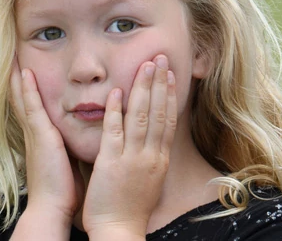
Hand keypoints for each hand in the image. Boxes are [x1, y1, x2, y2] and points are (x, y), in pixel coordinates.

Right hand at [9, 60, 84, 227]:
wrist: (54, 207)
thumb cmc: (64, 186)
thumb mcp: (67, 156)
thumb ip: (70, 141)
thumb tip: (87, 128)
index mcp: (42, 135)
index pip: (33, 103)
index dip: (28, 84)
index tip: (25, 63)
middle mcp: (35, 130)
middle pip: (22, 95)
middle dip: (17, 73)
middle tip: (10, 50)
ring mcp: (35, 132)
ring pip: (23, 96)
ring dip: (17, 74)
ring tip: (12, 52)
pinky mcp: (40, 136)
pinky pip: (32, 107)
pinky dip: (27, 89)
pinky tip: (24, 72)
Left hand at [82, 54, 176, 238]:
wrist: (119, 231)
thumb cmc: (131, 208)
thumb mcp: (150, 179)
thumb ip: (151, 157)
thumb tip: (154, 139)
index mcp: (159, 159)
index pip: (168, 120)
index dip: (170, 95)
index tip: (170, 74)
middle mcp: (150, 156)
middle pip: (159, 112)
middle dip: (160, 83)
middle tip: (160, 58)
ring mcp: (132, 159)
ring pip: (141, 117)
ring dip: (143, 89)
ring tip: (145, 65)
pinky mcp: (111, 163)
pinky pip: (114, 132)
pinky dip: (116, 111)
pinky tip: (117, 92)